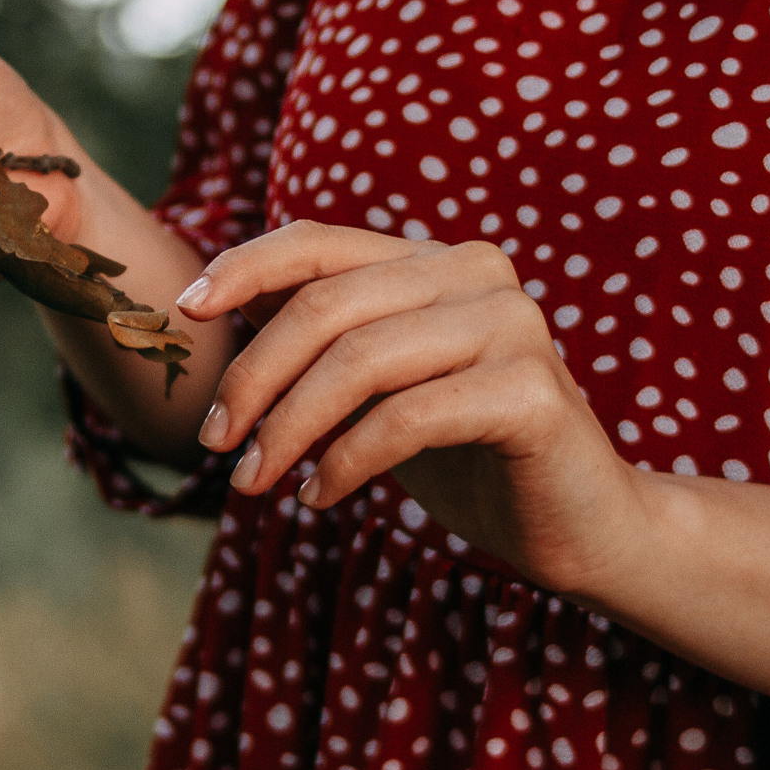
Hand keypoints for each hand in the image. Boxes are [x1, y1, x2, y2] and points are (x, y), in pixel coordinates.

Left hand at [174, 222, 652, 604]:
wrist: (582, 528)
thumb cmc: (469, 459)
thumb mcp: (382, 392)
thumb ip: (324, 344)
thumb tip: (218, 302)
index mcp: (437, 261)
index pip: (319, 242)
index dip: (243, 266)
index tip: (187, 310)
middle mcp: (477, 272)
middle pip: (327, 308)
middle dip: (254, 377)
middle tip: (216, 442)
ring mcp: (512, 325)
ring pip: (359, 362)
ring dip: (288, 429)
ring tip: (254, 483)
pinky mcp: (531, 391)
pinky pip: (406, 417)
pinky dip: (345, 460)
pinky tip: (319, 497)